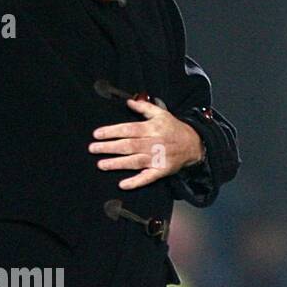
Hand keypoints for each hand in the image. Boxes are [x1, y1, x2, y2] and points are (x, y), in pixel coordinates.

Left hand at [88, 96, 204, 189]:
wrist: (193, 144)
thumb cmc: (174, 128)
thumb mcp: (161, 113)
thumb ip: (144, 108)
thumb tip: (129, 101)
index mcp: (151, 128)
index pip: (128, 129)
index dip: (112, 132)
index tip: (97, 134)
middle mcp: (153, 143)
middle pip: (128, 145)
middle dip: (109, 147)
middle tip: (93, 148)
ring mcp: (156, 158)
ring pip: (134, 161)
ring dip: (117, 163)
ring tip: (101, 164)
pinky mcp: (161, 170)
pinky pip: (147, 178)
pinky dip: (135, 182)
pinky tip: (123, 184)